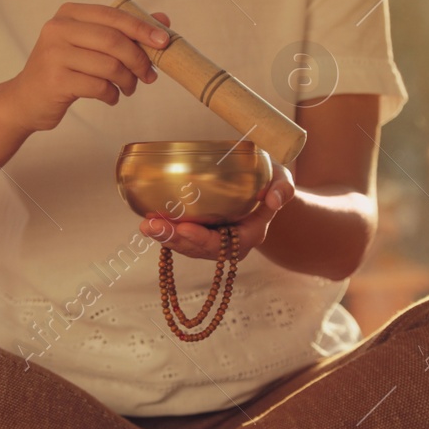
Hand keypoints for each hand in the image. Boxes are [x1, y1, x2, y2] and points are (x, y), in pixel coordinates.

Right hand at [0, 2, 170, 131]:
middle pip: (114, 41)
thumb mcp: (89, 45)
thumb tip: (163, 19)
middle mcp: (58, 28)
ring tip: (128, 88)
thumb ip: (122, 31)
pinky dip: (112, 95)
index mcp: (69, 13)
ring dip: (127, 81)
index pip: (114, 15)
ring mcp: (54, 54)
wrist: (25, 99)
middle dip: (139, 60)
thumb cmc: (63, 69)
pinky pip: (99, 87)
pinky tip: (110, 97)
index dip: (142, 28)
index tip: (164, 42)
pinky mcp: (56, 80)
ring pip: (109, 66)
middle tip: (149, 75)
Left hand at [140, 162, 295, 261]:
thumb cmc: (271, 182)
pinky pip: (181, 237)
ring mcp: (213, 241)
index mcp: (250, 236)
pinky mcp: (200, 233)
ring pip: (186, 245)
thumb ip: (283, 188)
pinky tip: (148, 220)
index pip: (224, 244)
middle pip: (198, 248)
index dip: (203, 239)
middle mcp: (229, 245)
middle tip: (151, 226)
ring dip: (164, 237)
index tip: (185, 229)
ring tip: (146, 225)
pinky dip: (165, 231)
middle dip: (174, 239)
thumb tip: (275, 198)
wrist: (264, 189)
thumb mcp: (282, 180)